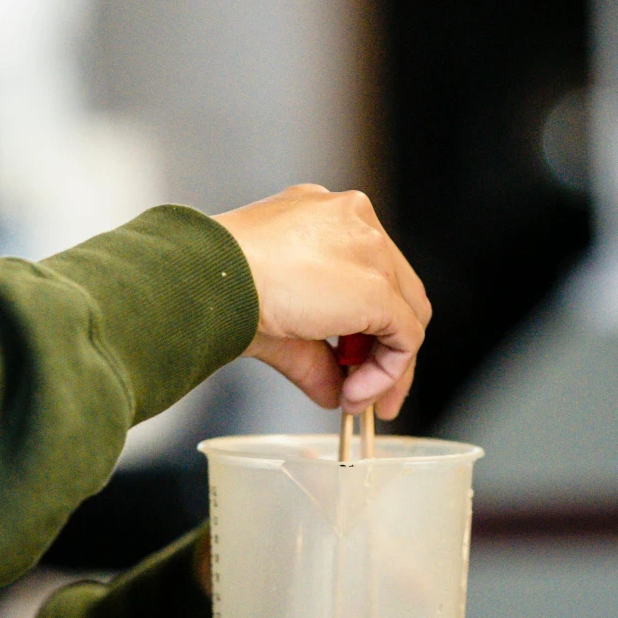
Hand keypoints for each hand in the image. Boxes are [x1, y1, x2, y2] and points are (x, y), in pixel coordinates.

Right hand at [214, 184, 430, 417]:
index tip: (352, 362)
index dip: (366, 321)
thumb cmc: (221, 287)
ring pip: (407, 313)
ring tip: (359, 402)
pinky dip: (387, 373)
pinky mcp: (377, 286)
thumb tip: (334, 393)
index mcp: (326, 215)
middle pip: (396, 289)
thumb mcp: (279, 323)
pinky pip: (404, 338)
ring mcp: (371, 248)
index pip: (369, 268)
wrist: (210, 280)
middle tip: (365, 392)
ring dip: (389, 366)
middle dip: (385, 348)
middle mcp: (354, 219)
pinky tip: (356, 395)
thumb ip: (315, 357)